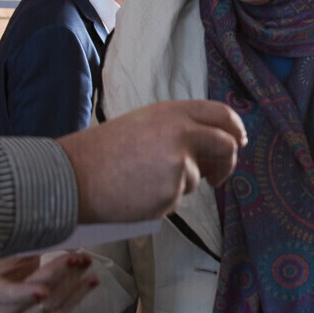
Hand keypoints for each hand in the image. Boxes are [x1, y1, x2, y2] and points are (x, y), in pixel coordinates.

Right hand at [0, 253, 98, 312]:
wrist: (7, 285)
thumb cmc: (9, 265)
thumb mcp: (12, 253)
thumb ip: (29, 249)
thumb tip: (57, 236)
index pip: (7, 294)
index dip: (25, 293)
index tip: (44, 290)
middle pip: (37, 298)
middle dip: (60, 274)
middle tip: (77, 257)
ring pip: (53, 306)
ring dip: (75, 283)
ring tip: (87, 263)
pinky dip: (78, 296)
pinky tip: (91, 282)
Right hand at [58, 100, 243, 223]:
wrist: (75, 176)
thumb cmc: (104, 152)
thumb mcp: (145, 124)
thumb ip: (177, 129)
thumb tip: (206, 149)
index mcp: (173, 112)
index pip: (221, 115)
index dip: (235, 129)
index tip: (238, 141)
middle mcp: (181, 133)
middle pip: (226, 146)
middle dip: (227, 163)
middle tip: (217, 176)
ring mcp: (179, 162)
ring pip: (198, 178)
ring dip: (180, 185)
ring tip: (143, 181)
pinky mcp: (173, 190)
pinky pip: (178, 198)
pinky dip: (164, 200)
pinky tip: (138, 194)